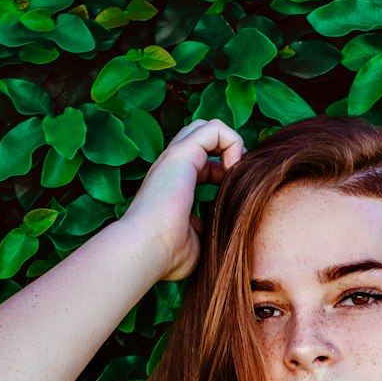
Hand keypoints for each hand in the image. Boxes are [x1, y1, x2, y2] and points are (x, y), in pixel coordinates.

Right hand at [124, 118, 245, 283]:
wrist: (146, 249)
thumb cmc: (166, 254)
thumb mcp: (194, 241)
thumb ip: (204, 229)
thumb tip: (214, 228)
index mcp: (173, 184)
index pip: (202, 162)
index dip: (223, 174)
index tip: (232, 196)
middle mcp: (172, 167)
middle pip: (202, 136)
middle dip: (227, 151)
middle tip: (235, 179)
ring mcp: (175, 157)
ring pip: (207, 126)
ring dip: (230, 144)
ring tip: (234, 173)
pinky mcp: (182, 153)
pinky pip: (215, 128)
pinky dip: (232, 142)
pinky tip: (233, 170)